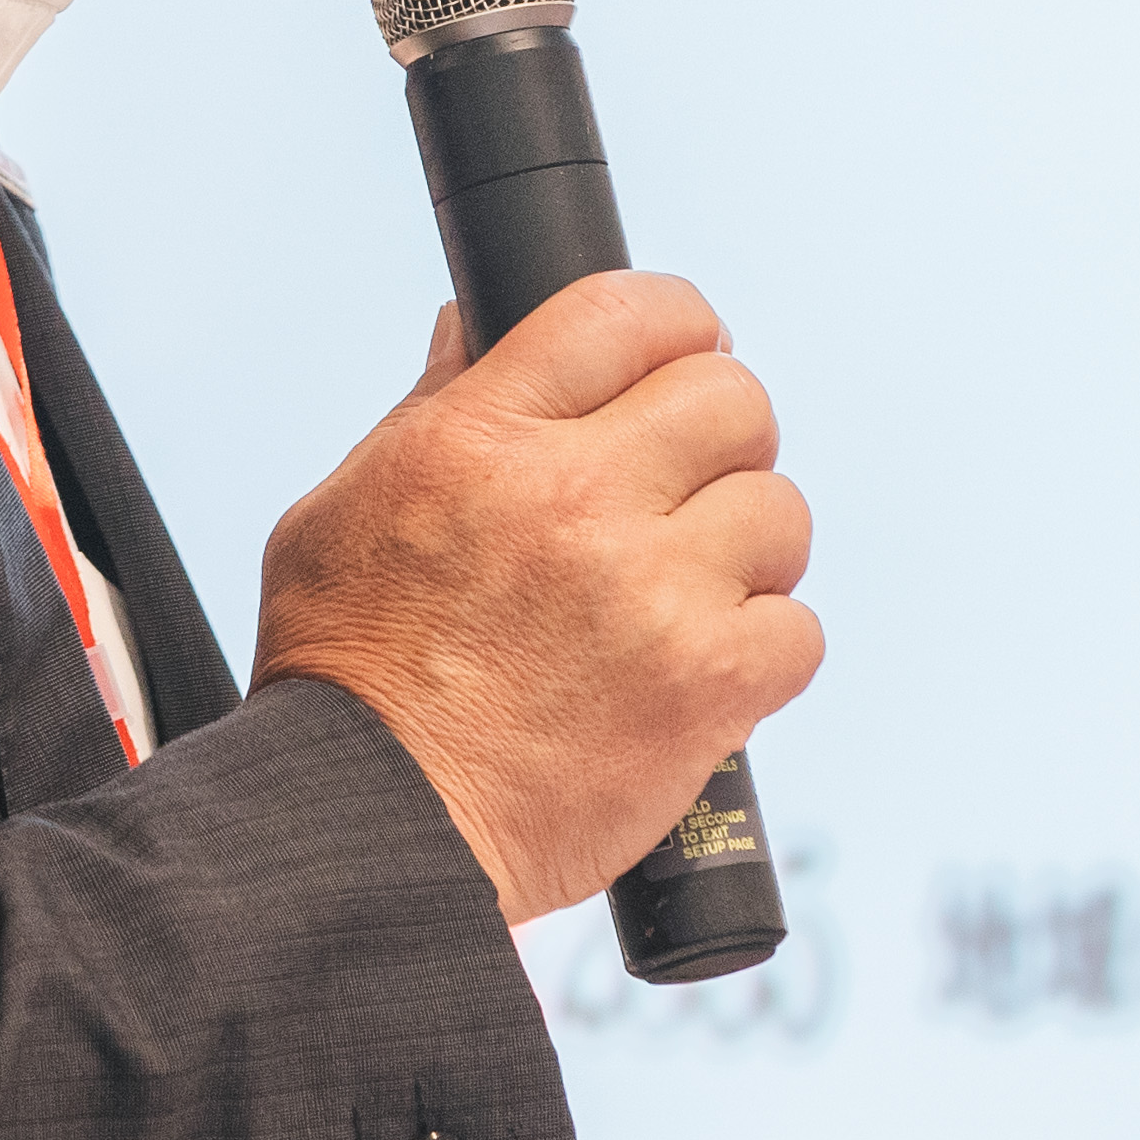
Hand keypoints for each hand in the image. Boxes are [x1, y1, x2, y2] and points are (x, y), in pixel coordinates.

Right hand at [246, 272, 820, 925]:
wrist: (369, 827)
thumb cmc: (346, 679)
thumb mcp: (342, 509)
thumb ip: (427, 410)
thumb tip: (474, 327)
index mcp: (481, 439)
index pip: (623, 312)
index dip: (676, 322)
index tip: (685, 351)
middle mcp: (573, 500)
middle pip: (730, 397)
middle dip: (717, 435)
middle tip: (686, 485)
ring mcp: (649, 592)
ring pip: (778, 510)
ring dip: (746, 548)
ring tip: (689, 590)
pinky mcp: (702, 686)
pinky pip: (797, 629)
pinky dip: (762, 650)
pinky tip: (700, 667)